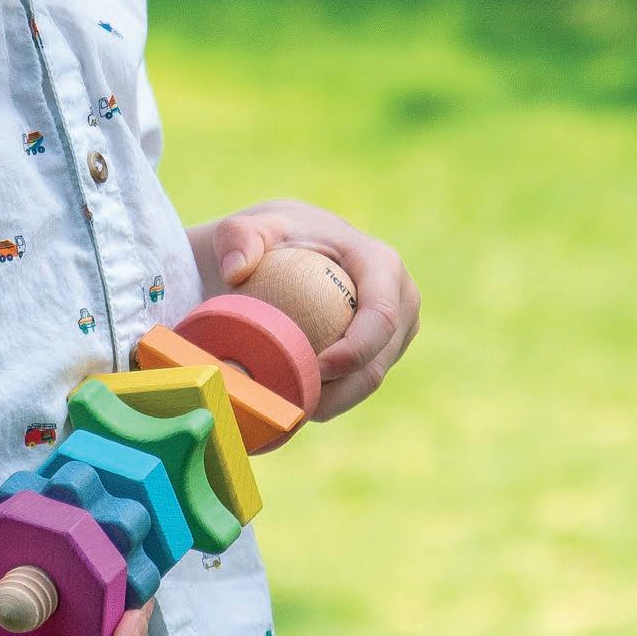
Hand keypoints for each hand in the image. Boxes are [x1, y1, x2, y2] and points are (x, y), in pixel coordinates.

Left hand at [205, 200, 420, 421]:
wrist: (292, 248)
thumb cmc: (276, 236)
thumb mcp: (253, 227)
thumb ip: (237, 238)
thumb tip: (235, 271)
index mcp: (382, 265)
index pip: (381, 317)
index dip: (353, 352)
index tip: (309, 370)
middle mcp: (401, 300)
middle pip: (376, 362)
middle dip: (336, 392)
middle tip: (286, 404)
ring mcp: (395, 332)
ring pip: (367, 382)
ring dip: (329, 403)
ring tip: (283, 408)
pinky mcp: (381, 353)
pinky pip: (356, 385)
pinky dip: (325, 399)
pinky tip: (288, 405)